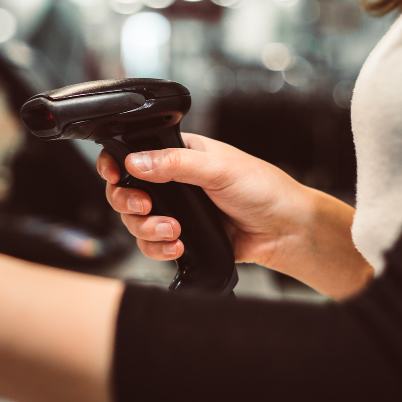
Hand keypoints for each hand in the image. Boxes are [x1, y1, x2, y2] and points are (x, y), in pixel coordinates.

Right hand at [97, 133, 372, 299]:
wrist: (286, 231)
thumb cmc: (264, 189)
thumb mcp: (219, 168)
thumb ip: (175, 163)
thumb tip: (137, 161)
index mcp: (180, 154)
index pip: (134, 153)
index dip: (116, 165)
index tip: (116, 176)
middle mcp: (173, 182)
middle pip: (126, 192)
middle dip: (130, 203)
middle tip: (146, 207)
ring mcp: (176, 211)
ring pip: (136, 221)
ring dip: (147, 229)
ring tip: (173, 231)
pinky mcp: (181, 237)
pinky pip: (151, 244)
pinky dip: (158, 248)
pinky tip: (177, 246)